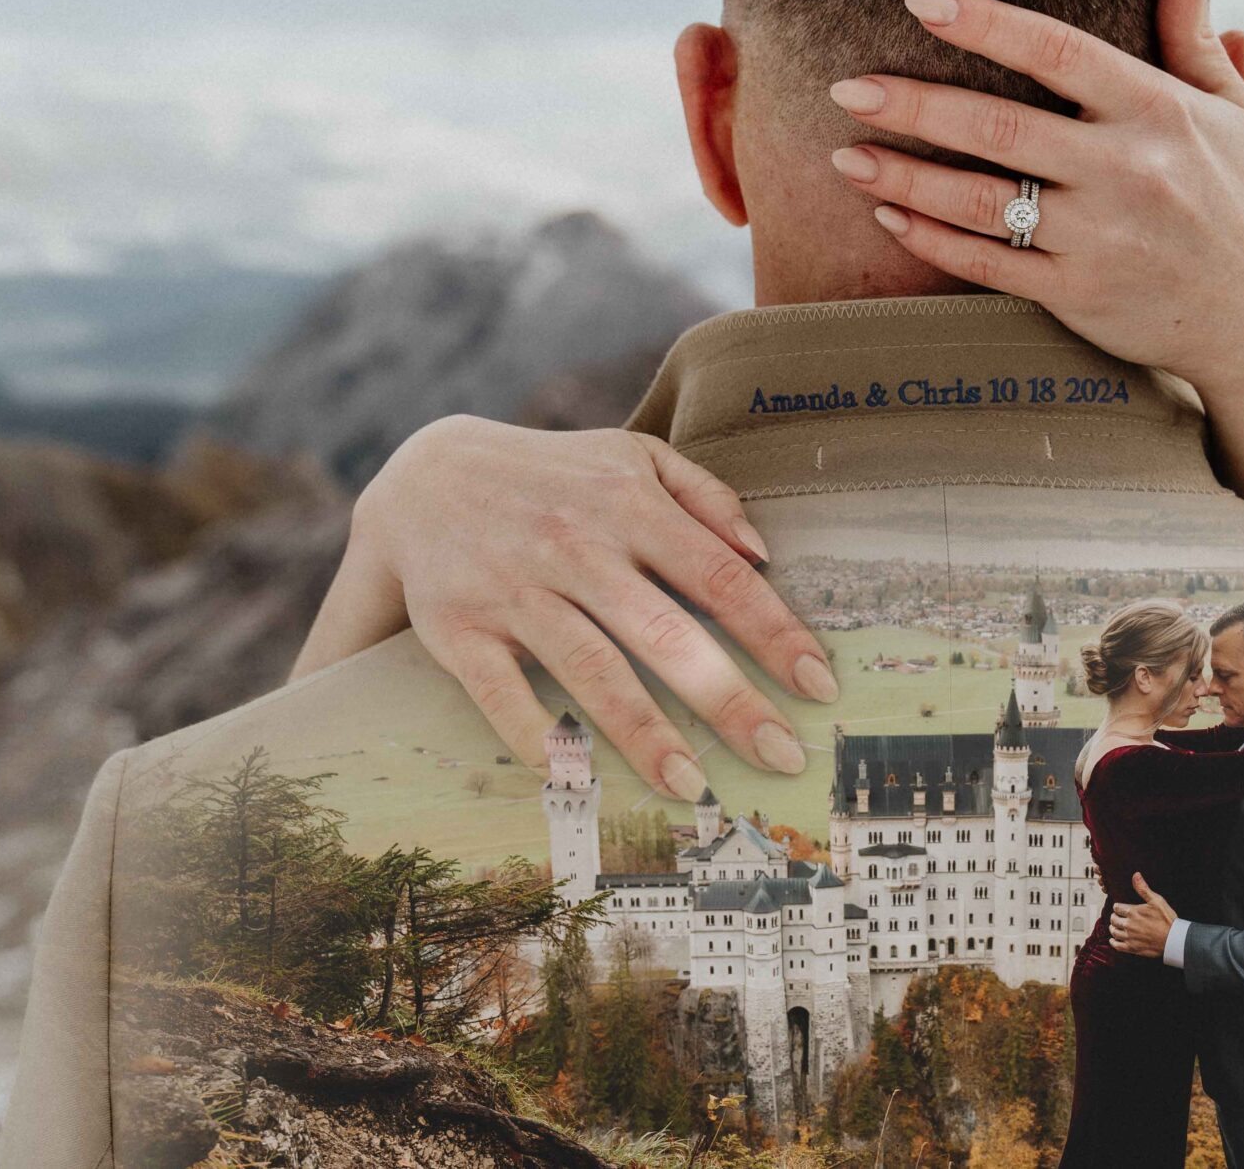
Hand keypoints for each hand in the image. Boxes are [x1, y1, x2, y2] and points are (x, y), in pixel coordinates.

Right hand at [294, 416, 836, 801]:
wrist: (425, 474)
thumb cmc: (555, 475)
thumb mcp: (632, 456)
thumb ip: (704, 493)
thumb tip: (762, 552)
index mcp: (629, 505)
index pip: (718, 576)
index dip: (773, 632)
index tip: (818, 684)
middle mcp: (577, 548)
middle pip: (667, 633)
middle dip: (730, 700)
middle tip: (782, 755)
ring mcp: (517, 590)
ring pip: (592, 671)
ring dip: (645, 734)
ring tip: (694, 786)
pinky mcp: (460, 630)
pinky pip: (502, 695)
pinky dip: (538, 738)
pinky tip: (577, 781)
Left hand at [826, 0, 1243, 588]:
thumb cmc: (1236, 201)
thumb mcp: (1232, 113)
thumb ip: (1195, 35)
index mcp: (1159, 110)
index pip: (1059, 52)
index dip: (987, 24)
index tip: (919, 2)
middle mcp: (1128, 171)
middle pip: (1001, 128)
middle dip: (914, 105)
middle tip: (844, 85)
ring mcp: (1100, 239)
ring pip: (983, 202)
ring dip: (905, 177)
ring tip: (843, 153)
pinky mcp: (1079, 297)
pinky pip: (989, 264)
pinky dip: (932, 240)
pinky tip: (887, 215)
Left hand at [1108, 872, 1176, 958]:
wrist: (1173, 939)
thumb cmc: (1166, 919)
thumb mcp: (1156, 900)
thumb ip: (1143, 888)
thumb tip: (1135, 875)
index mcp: (1133, 912)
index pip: (1117, 907)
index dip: (1117, 907)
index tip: (1119, 907)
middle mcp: (1128, 925)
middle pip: (1114, 920)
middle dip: (1114, 917)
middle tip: (1116, 916)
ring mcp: (1130, 937)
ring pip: (1114, 932)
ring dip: (1112, 928)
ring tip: (1114, 926)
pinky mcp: (1132, 948)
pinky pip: (1117, 946)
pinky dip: (1113, 943)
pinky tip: (1114, 940)